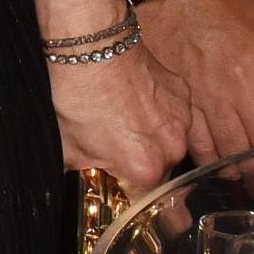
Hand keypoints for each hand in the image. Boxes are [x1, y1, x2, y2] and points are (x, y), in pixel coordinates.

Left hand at [50, 43, 191, 197]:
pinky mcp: (185, 96)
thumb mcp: (68, 147)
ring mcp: (183, 121)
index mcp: (144, 169)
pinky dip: (162, 117)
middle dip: (143, 169)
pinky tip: (139, 105)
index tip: (128, 199)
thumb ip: (84, 174)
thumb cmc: (76, 95)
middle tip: (119, 153)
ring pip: (172, 145)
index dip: (135, 203)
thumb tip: (83, 181)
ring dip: (154, 142)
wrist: (91, 48)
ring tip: (126, 124)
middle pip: (163, 175)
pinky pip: (178, 118)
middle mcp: (172, 149)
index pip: (149, 205)